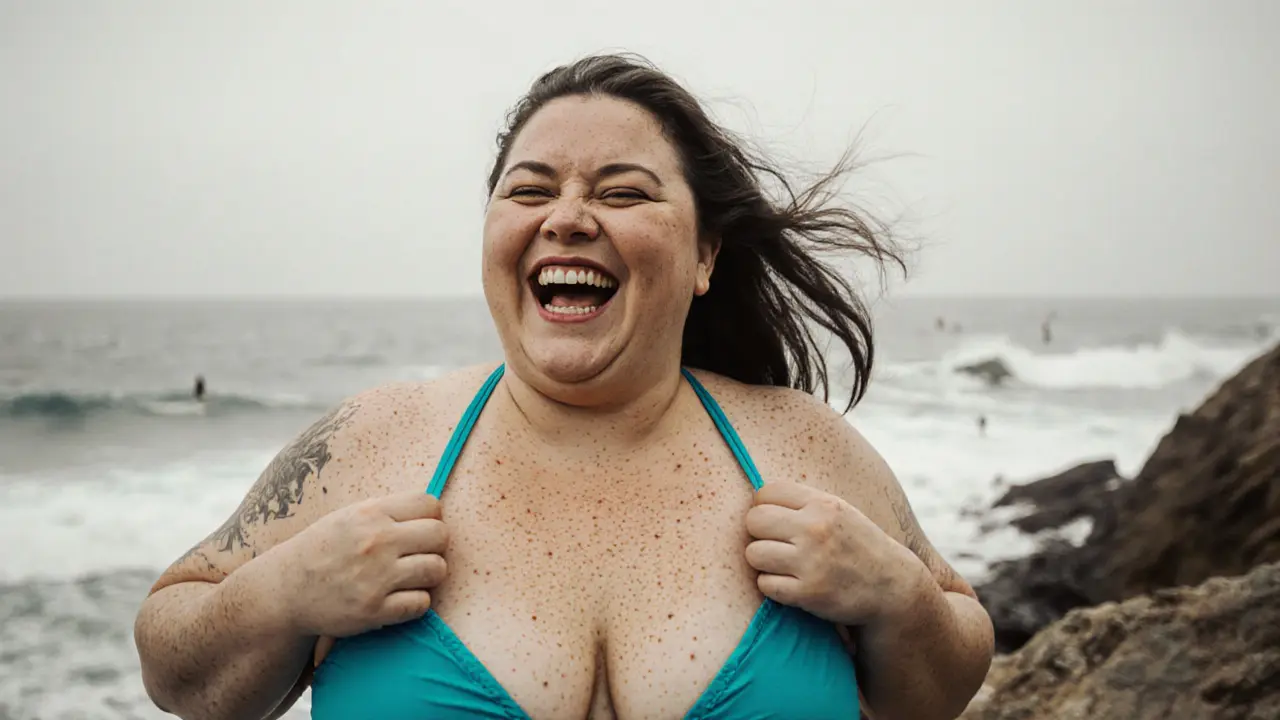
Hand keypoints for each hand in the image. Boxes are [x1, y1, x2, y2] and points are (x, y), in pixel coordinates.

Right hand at [265, 491, 448, 662]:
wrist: (286, 590)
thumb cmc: (323, 550)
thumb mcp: (349, 517)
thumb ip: (388, 512)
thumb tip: (434, 510)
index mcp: (371, 513)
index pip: (430, 504)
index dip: (430, 518)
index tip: (418, 530)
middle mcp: (376, 542)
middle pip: (440, 535)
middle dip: (434, 546)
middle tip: (418, 555)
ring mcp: (376, 577)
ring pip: (437, 570)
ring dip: (429, 576)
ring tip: (410, 578)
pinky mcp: (374, 610)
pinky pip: (422, 604)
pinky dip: (416, 603)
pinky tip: (400, 599)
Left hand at [744, 482, 928, 626]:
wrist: (892, 587)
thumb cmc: (857, 546)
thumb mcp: (838, 512)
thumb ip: (802, 503)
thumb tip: (754, 498)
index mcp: (823, 505)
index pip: (766, 492)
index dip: (764, 507)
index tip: (776, 521)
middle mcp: (816, 529)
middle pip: (754, 520)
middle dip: (759, 533)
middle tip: (777, 544)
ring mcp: (811, 562)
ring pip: (754, 553)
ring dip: (764, 562)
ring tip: (784, 565)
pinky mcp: (808, 593)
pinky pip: (764, 584)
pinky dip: (773, 586)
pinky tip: (791, 584)